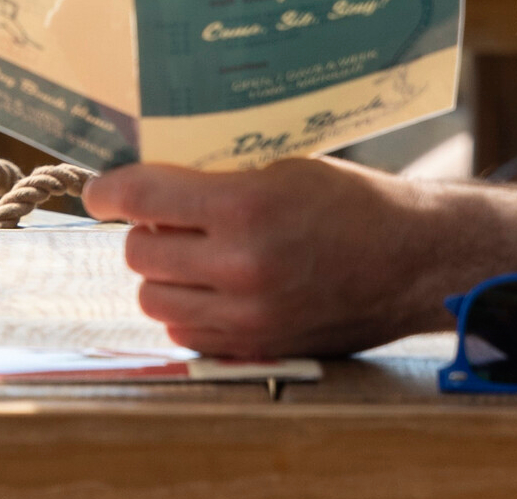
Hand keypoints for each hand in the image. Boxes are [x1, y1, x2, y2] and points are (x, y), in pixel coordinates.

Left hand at [83, 158, 465, 357]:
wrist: (415, 260)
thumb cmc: (354, 203)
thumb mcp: (283, 169)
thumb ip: (217, 181)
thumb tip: (152, 185)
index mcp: (244, 208)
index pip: (141, 199)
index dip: (109, 191)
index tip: (101, 191)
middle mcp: (240, 267)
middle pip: (138, 255)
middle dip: (144, 233)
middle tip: (166, 221)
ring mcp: (248, 316)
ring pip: (156, 301)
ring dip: (162, 276)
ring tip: (191, 257)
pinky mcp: (259, 348)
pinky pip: (189, 334)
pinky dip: (188, 311)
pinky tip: (214, 289)